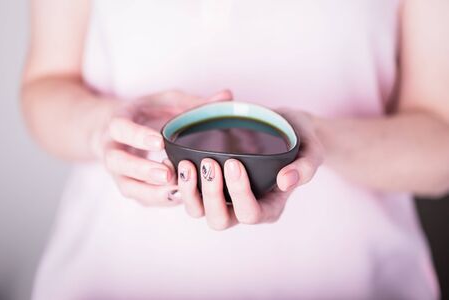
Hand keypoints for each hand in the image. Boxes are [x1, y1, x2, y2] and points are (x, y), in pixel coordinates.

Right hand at [93, 90, 232, 206]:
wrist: (119, 131)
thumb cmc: (146, 114)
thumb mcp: (165, 102)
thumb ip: (193, 103)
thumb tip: (227, 96)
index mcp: (118, 122)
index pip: (121, 129)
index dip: (138, 136)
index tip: (159, 142)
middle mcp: (112, 148)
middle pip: (118, 162)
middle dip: (142, 169)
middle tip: (167, 173)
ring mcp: (118, 171)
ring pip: (127, 186)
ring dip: (150, 191)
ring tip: (177, 190)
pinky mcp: (129, 185)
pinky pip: (139, 198)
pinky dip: (158, 200)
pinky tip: (179, 197)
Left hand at [177, 109, 323, 229]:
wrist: (285, 128)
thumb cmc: (300, 141)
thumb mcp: (312, 151)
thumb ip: (305, 168)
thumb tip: (286, 181)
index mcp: (269, 206)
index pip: (251, 214)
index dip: (239, 194)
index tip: (233, 162)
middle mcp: (243, 207)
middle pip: (219, 219)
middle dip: (210, 195)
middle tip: (208, 163)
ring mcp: (224, 197)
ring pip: (198, 210)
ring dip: (189, 191)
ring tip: (186, 164)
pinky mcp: (210, 182)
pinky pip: (189, 191)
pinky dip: (179, 179)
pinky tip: (174, 160)